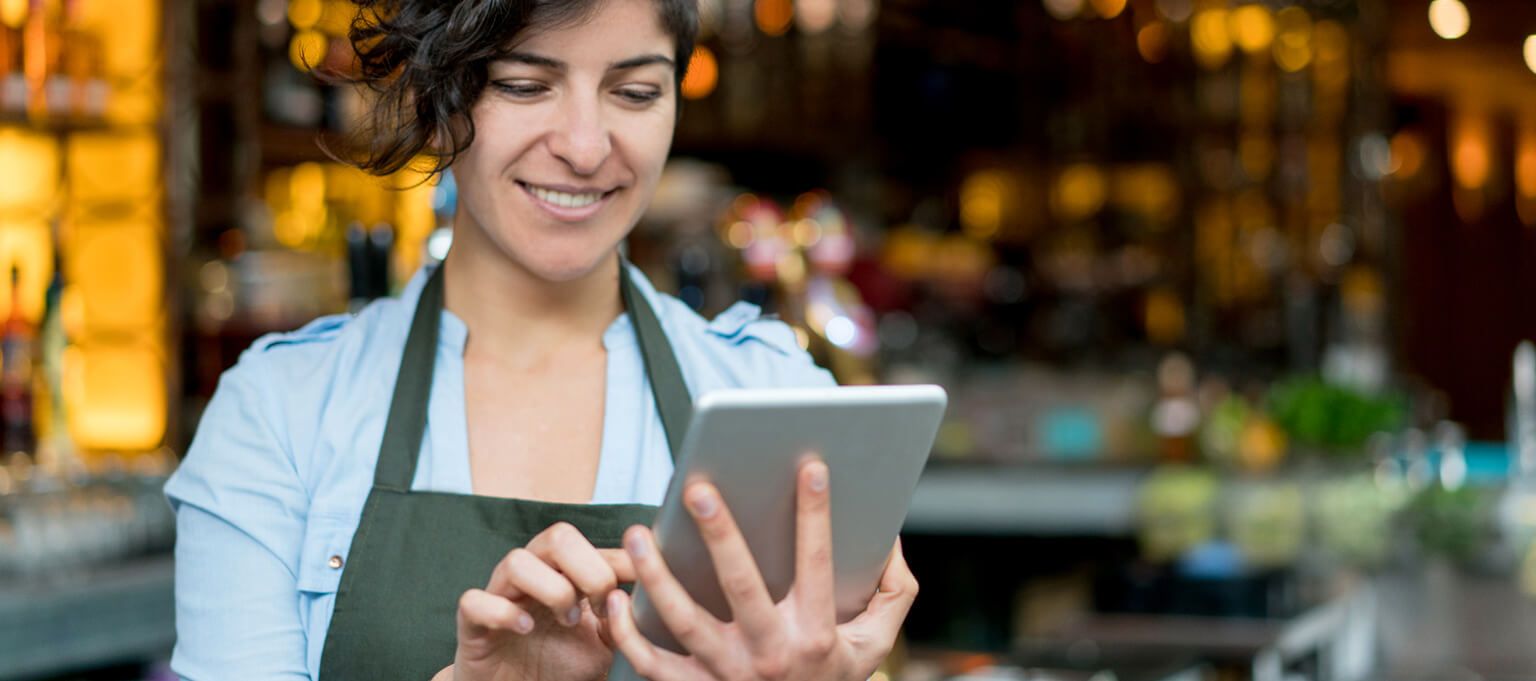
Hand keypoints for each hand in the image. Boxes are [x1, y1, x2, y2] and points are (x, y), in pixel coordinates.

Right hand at [442, 521, 634, 680]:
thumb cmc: (560, 665)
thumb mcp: (605, 642)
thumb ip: (627, 616)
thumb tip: (656, 591)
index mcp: (565, 573)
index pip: (594, 544)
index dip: (622, 561)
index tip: (641, 586)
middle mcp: (532, 574)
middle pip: (557, 536)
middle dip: (588, 569)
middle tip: (600, 606)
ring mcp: (500, 595)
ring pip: (517, 561)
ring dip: (551, 590)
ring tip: (567, 620)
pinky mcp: (472, 623)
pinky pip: (474, 601)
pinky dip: (503, 612)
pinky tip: (525, 629)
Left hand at [604, 459, 919, 680]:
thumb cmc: (833, 678)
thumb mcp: (876, 644)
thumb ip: (894, 592)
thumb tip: (889, 538)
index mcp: (815, 635)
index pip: (817, 564)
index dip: (816, 515)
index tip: (811, 466)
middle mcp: (770, 655)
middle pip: (741, 586)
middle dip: (721, 535)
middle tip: (699, 488)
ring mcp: (727, 676)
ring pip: (685, 622)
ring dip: (658, 576)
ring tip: (639, 533)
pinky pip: (652, 664)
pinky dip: (628, 633)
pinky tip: (613, 596)